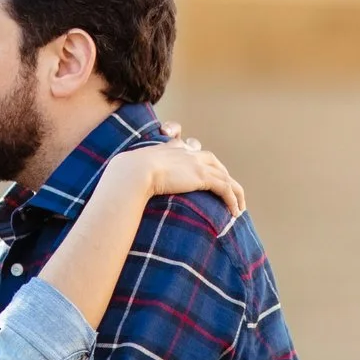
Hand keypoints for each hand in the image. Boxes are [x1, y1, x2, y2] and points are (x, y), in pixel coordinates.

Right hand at [108, 137, 244, 214]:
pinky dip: (232, 200)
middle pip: (214, 163)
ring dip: (234, 193)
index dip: (201, 159)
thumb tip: (120, 190)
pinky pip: (224, 188)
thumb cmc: (125, 175)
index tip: (205, 170)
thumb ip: (133, 175)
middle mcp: (187, 153)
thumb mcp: (130, 170)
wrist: (131, 173)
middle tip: (229, 193)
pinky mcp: (201, 177)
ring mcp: (196, 164)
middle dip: (223, 177)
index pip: (192, 148)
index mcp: (171, 149)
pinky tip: (234, 212)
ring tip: (238, 209)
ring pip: (225, 177)